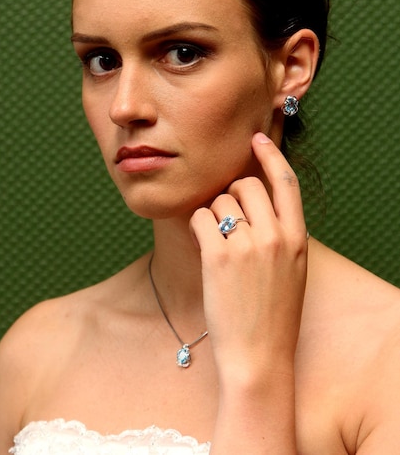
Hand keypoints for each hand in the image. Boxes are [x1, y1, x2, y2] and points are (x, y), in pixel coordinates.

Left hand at [189, 132, 307, 382]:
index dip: (270, 155)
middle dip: (231, 195)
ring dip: (213, 215)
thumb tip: (257, 203)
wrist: (259, 356)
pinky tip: (203, 247)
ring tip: (218, 246)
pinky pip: (200, 218)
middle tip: (227, 221)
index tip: (256, 138)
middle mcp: (275, 236)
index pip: (286, 182)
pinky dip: (197, 227)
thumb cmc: (273, 313)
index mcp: (297, 237)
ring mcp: (247, 245)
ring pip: (219, 201)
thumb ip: (281, 234)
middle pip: (246, 185)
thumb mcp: (292, 269)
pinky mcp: (218, 256)